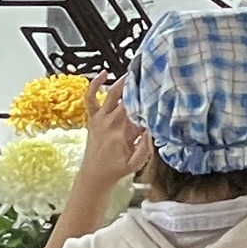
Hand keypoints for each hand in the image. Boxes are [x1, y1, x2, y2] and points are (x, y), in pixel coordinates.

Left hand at [78, 72, 149, 190]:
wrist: (95, 174)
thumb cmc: (116, 168)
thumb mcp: (137, 162)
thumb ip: (146, 146)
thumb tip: (152, 127)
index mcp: (123, 132)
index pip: (137, 109)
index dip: (146, 97)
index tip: (155, 88)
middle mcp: (110, 122)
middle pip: (126, 99)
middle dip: (137, 86)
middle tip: (147, 75)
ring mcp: (100, 118)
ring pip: (111, 94)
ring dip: (121, 82)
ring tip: (132, 73)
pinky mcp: (93, 118)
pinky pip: (90, 97)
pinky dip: (95, 84)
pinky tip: (103, 74)